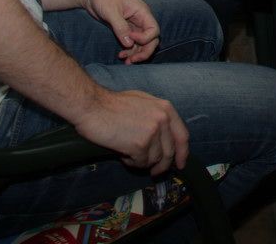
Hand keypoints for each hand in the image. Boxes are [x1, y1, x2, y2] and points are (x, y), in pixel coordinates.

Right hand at [75, 88, 189, 174]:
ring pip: (154, 159)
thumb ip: (156, 117)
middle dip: (162, 166)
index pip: (182, 136)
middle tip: (154, 172)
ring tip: (128, 153)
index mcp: (166, 108)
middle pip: (169, 152)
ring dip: (142, 162)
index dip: (183, 153)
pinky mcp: (140, 144)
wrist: (92, 106)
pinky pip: (141, 162)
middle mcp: (163, 119)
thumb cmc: (112, 104)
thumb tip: (164, 138)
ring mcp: (153, 132)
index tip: (180, 164)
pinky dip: (131, 162)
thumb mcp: (143, 103)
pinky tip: (122, 154)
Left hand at [81, 0, 160, 62]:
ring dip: (136, 53)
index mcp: (142, 11)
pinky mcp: (125, 28)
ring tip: (126, 61)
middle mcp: (140, 19)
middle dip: (144, 51)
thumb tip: (129, 44)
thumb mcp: (111, 11)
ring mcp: (133, 24)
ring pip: (142, 43)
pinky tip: (121, 56)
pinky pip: (132, 42)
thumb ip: (120, 27)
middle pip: (151, 39)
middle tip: (132, 61)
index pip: (153, 30)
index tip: (130, 39)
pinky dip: (129, 50)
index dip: (144, 39)